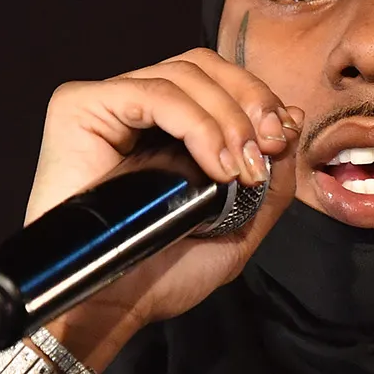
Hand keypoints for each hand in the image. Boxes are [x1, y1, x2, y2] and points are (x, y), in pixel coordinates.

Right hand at [26, 48, 302, 369]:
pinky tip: (214, 164)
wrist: (110, 307)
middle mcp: (137, 109)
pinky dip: (194, 122)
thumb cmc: (161, 274)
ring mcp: (107, 105)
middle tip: (268, 146)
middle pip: (202, 66)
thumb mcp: (240, 225)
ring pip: (181, 75)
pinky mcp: (79, 108)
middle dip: (249, 100)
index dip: (256, 98)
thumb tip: (293, 118)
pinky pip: (150, 93)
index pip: (218, 81)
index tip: (283, 138)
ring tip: (239, 169)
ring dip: (226, 118)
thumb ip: (272, 178)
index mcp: (169, 129)